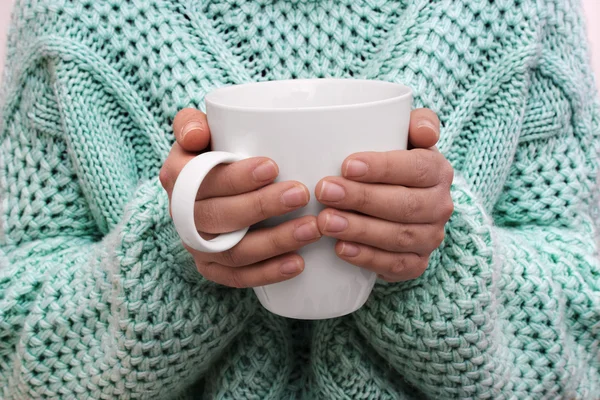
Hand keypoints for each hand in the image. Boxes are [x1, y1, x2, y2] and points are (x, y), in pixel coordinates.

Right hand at [160, 109, 320, 287]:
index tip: (273, 167)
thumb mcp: (197, 130)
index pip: (203, 180)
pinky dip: (268, 272)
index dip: (236, 178)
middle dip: (262, 206)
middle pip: (220, 217)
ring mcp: (197, 246)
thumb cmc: (213, 152)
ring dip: (274, 242)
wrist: (208, 187)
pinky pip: (238, 277)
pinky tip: (298, 263)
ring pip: (233, 251)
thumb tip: (196, 137)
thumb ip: (191, 124)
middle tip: (301, 194)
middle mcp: (182, 216)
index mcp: (177, 178)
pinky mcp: (212, 268)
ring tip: (311, 228)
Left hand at [315, 109, 453, 281]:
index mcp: (438, 171)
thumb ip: (418, 123)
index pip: (416, 168)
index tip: (346, 165)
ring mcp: (430, 238)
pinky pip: (396, 266)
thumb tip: (426, 131)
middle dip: (362, 199)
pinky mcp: (417, 263)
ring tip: (326, 221)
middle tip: (325, 191)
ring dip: (360, 230)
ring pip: (398, 237)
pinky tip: (341, 249)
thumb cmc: (393, 163)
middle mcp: (440, 206)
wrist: (399, 202)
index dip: (383, 168)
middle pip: (404, 205)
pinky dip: (367, 258)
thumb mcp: (405, 136)